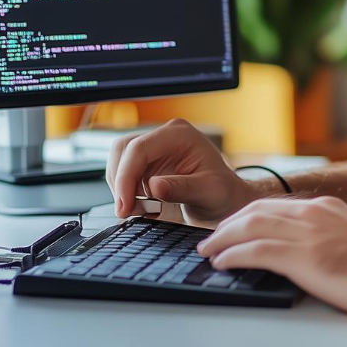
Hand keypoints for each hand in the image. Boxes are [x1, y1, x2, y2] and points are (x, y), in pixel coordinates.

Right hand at [104, 118, 262, 225]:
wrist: (227, 200)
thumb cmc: (224, 193)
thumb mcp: (209, 192)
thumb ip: (182, 188)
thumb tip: (154, 186)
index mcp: (180, 135)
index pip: (139, 148)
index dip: (126, 176)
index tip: (125, 204)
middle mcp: (165, 137)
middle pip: (124, 151)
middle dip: (120, 182)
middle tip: (128, 211)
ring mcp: (155, 149)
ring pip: (120, 162)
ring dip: (122, 188)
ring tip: (138, 211)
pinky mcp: (148, 164)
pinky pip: (125, 174)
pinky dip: (127, 192)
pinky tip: (141, 208)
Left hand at [196, 196, 346, 318]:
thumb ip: (328, 233)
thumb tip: (308, 245)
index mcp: (325, 207)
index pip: (273, 205)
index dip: (245, 216)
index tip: (231, 227)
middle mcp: (313, 213)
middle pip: (255, 212)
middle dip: (227, 225)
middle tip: (211, 239)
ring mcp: (308, 234)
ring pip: (250, 227)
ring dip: (223, 239)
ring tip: (208, 251)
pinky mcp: (304, 257)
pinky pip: (256, 251)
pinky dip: (233, 255)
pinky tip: (223, 262)